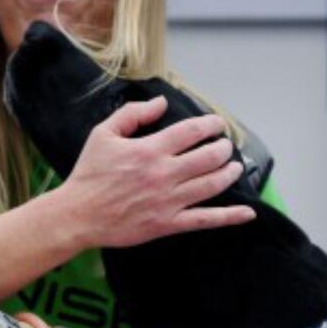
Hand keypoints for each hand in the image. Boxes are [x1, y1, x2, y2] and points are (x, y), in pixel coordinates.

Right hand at [57, 96, 256, 250]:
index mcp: (150, 150)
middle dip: (223, 149)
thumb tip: (161, 104)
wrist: (78, 214)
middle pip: (208, 157)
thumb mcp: (104, 134)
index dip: (211, 125)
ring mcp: (169, 201)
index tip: (218, 124)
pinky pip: (205, 220)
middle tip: (225, 146)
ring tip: (235, 167)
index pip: (191, 132)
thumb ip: (133, 114)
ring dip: (229, 173)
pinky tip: (247, 213)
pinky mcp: (168, 223)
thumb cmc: (89, 174)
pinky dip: (229, 217)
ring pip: (211, 185)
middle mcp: (164, 174)